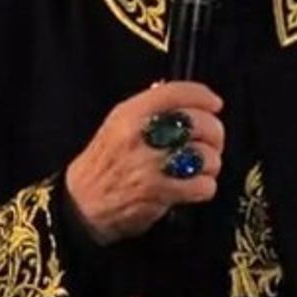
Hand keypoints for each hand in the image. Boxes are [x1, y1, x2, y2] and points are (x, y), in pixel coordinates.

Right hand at [64, 81, 223, 245]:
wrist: (82, 203)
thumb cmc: (103, 163)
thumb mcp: (115, 124)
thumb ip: (146, 107)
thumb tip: (174, 93)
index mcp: (129, 114)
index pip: (176, 93)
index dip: (203, 95)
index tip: (214, 103)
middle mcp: (141, 135)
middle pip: (200, 123)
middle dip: (214, 133)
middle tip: (211, 141)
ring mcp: (151, 165)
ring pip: (206, 156)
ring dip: (211, 163)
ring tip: (201, 167)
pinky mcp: (159, 193)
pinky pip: (202, 186)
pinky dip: (204, 187)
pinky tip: (194, 186)